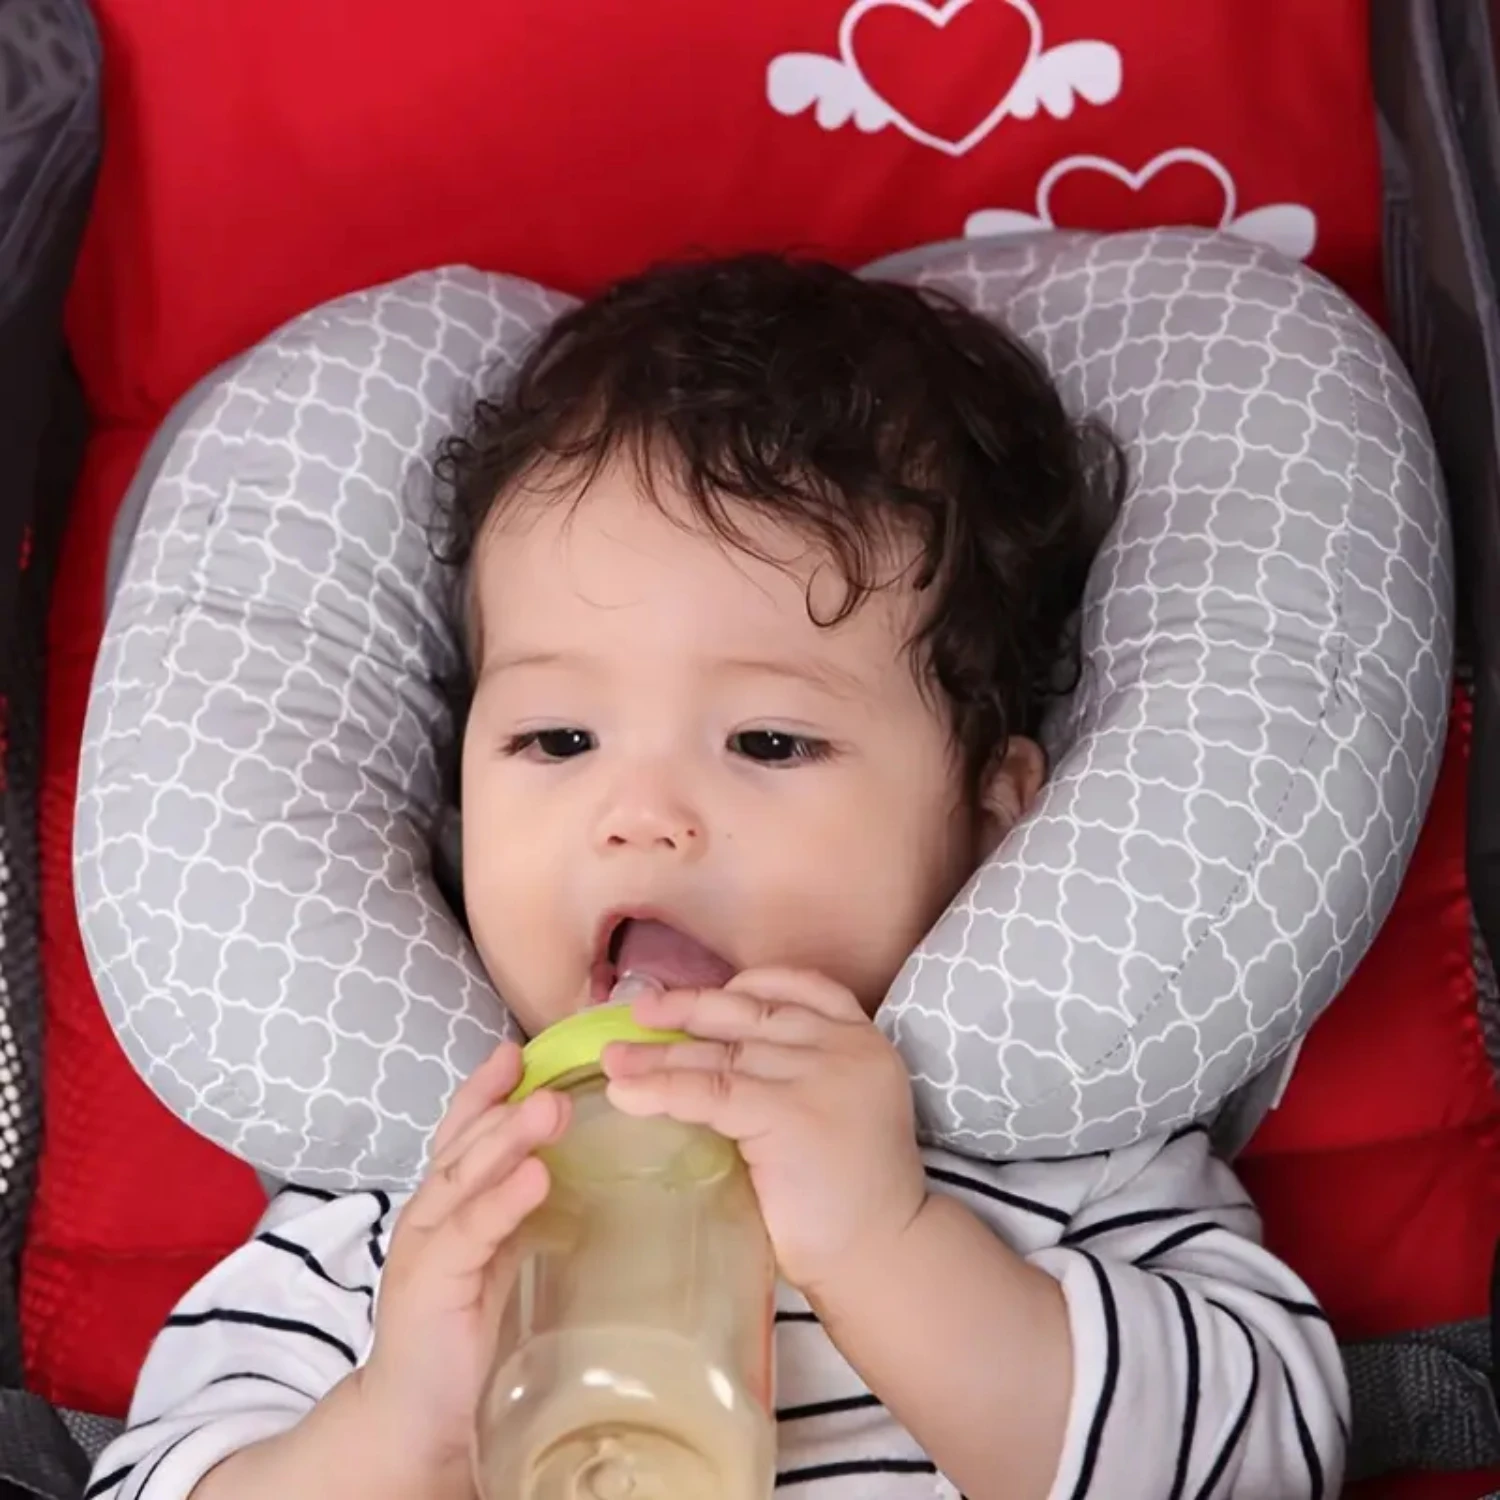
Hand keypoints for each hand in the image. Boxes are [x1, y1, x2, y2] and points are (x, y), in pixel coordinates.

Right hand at [354, 1044, 568, 1476]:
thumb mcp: (501, 1257)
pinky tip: (536, 1177)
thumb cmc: (467, 1332)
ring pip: (466, 1176)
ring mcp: (426, 1244)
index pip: (466, 1132)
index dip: (490, 1089)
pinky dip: (503, 1201)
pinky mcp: (432, 1283)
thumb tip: (582, 1167)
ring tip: (550, 1108)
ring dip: (509, 1138)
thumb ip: (524, 1212)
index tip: (522, 1050)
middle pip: (467, 1142)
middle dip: (509, 1103)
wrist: (416, 1417)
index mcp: (449, 1202)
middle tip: (557, 1072)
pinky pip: (471, 1233)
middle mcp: (431, 1212)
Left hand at [602, 969, 926, 1294]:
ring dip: (658, 1054)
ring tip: (613, 1060)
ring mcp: (818, 1076)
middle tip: (637, 1011)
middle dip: (688, 1008)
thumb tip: (713, 1057)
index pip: (803, 986)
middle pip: (751, 1013)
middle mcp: (844, 1047)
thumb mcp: (838, 1110)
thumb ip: (797, 1076)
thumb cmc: (854, 1197)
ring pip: (722, 1052)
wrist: (882, 1254)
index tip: (703, 991)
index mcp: (863, 1040)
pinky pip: (709, 1090)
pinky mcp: (787, 1114)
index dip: (746, 984)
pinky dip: (661, 1089)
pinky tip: (625, 1093)